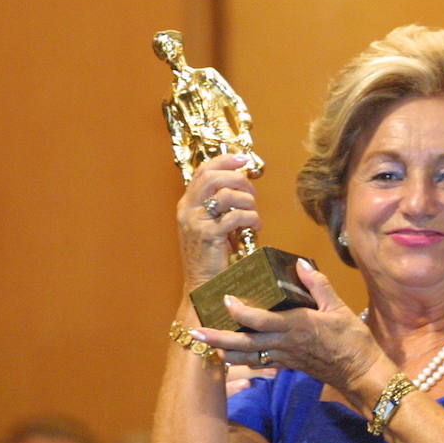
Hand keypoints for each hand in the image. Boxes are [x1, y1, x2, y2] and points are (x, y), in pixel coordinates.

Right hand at [176, 153, 263, 289]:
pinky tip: (256, 227)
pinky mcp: (208, 235)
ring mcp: (196, 222)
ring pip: (227, 195)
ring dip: (248, 201)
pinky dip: (252, 219)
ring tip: (254, 214)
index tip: (243, 158)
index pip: (204, 170)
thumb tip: (243, 180)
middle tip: (252, 192)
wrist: (202, 284)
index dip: (225, 160)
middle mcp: (188, 209)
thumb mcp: (212, 222)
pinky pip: (236, 216)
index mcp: (188, 203)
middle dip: (239, 180)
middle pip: (214, 177)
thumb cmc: (212, 253)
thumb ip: (221, 202)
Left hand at [192, 260, 381, 397]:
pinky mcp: (287, 366)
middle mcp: (285, 343)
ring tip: (205, 343)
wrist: (360, 373)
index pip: (261, 320)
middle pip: (244, 343)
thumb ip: (318, 286)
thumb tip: (300, 264)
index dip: (240, 312)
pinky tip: (230, 355)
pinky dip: (242, 360)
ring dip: (224, 350)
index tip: (226, 299)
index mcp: (297, 326)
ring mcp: (284, 357)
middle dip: (218, 338)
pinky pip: (259, 363)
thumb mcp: (339, 308)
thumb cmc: (352, 340)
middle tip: (195, 331)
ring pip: (247, 356)